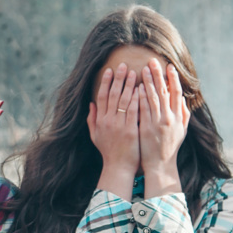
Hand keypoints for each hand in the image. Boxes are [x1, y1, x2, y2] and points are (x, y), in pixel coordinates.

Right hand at [89, 63, 139, 186]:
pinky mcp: (130, 130)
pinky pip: (134, 110)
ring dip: (128, 84)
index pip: (101, 96)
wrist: (118, 167)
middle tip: (123, 65)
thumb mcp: (95, 135)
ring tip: (134, 72)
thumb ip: (92, 119)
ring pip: (123, 99)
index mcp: (100, 120)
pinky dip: (136, 98)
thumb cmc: (108, 152)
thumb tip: (91, 103)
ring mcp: (119, 125)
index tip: (109, 70)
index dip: (105, 82)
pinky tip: (141, 88)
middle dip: (118, 78)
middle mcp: (108, 120)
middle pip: (112, 94)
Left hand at [138, 60, 189, 171]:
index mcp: (178, 117)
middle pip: (164, 92)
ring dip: (148, 82)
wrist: (160, 165)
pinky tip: (138, 87)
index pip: (176, 93)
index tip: (169, 66)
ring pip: (153, 98)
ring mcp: (157, 123)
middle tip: (154, 61)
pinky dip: (141, 97)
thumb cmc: (170, 147)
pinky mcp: (146, 128)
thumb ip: (184, 114)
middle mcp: (169, 118)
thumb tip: (183, 98)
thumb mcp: (182, 131)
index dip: (173, 79)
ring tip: (143, 69)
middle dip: (158, 75)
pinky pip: (143, 110)